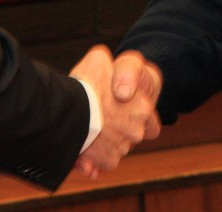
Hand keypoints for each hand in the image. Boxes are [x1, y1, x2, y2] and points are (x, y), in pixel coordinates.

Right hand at [70, 46, 161, 177]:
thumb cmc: (87, 82)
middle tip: (102, 121)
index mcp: (143, 108)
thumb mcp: (100, 59)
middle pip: (132, 135)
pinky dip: (94, 159)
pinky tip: (83, 148)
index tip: (123, 112)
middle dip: (120, 130)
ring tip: (89, 132)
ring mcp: (123, 148)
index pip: (152, 122)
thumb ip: (111, 66)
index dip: (138, 117)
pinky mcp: (107, 161)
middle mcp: (137, 130)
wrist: (70, 110)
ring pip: (117, 148)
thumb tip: (110, 67)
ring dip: (106, 143)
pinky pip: (102, 162)